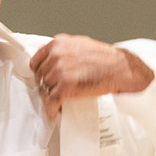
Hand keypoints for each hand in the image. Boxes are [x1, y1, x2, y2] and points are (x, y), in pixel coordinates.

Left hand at [29, 34, 153, 120]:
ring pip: (45, 89)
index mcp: (58, 43)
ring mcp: (60, 71)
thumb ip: (65, 51)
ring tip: (59, 101)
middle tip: (53, 92)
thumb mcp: (80, 45)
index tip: (42, 78)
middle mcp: (56, 55)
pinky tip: (54, 112)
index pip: (36, 60)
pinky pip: (51, 101)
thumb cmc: (105, 58)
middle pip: (40, 76)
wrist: (119, 68)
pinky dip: (51, 109)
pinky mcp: (65, 86)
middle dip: (46, 86)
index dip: (39, 72)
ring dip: (51, 98)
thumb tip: (56, 62)